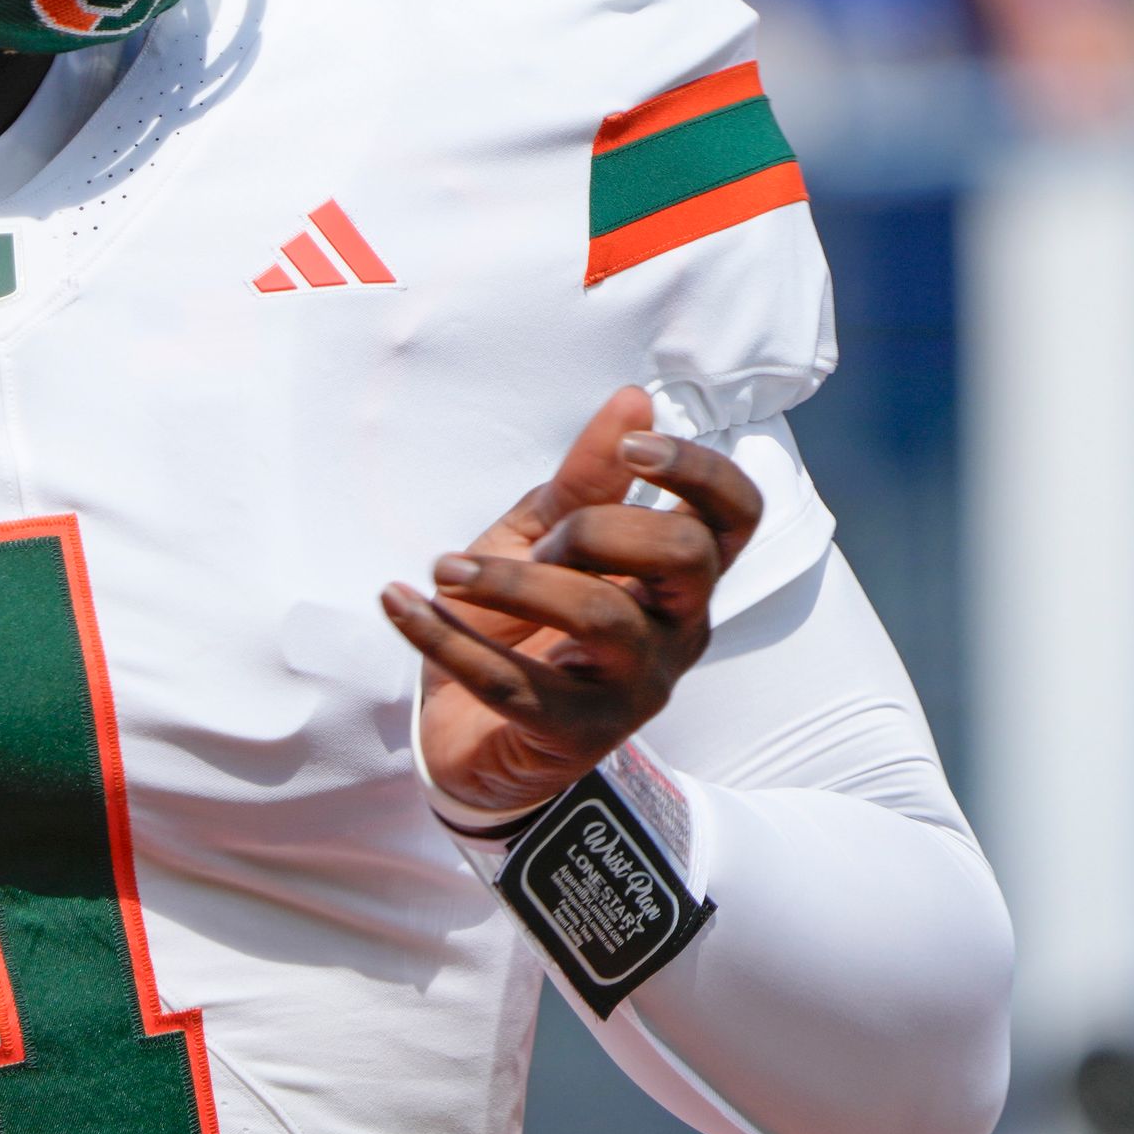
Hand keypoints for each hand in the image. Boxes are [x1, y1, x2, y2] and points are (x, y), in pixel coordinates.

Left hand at [380, 387, 760, 820]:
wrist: (468, 730)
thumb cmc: (523, 620)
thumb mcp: (544, 536)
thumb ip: (586, 478)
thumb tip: (634, 397)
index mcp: (677, 575)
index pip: (736, 516)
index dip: (699, 471)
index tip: (634, 446)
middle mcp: (676, 631)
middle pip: (685, 557)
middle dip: (598, 527)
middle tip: (535, 542)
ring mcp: (634, 688)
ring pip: (601, 615)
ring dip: (509, 579)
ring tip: (446, 570)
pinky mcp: (575, 736)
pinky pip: (511, 681)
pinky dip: (441, 636)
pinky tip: (398, 601)